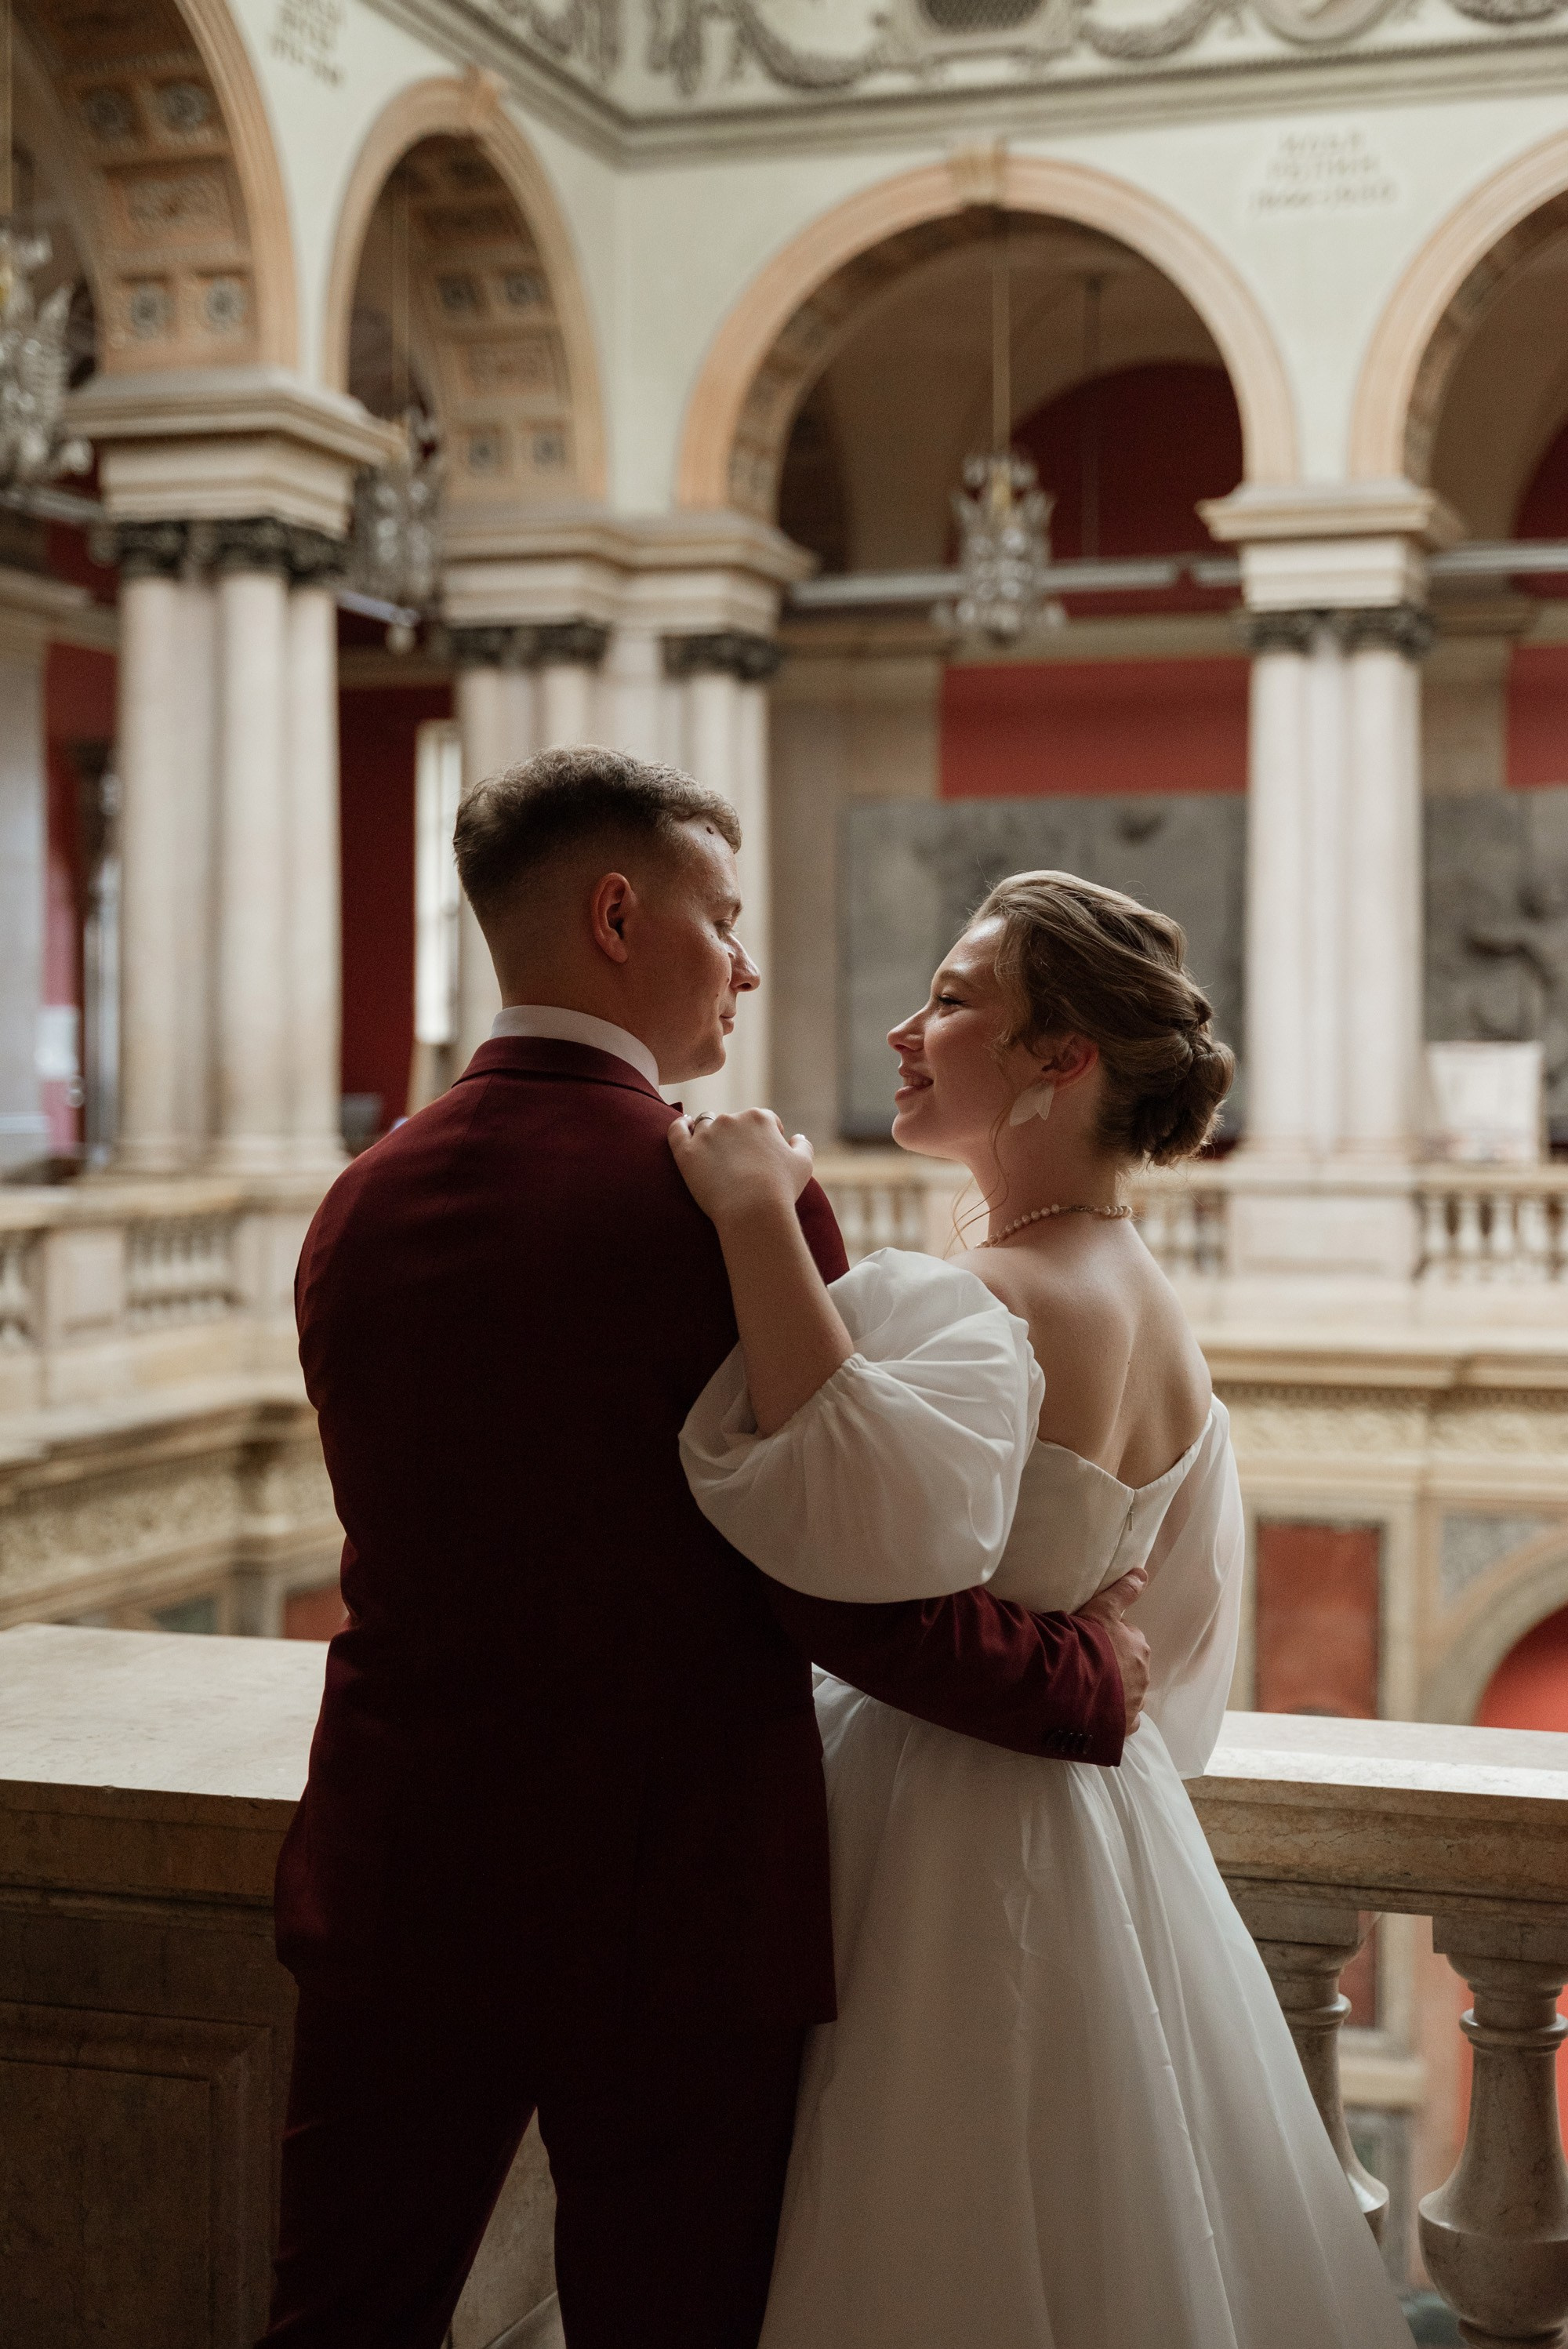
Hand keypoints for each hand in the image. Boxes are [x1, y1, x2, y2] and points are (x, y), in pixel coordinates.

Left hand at [668, 1108, 815, 1228]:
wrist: (753, 1211)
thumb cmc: (781, 1189)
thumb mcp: (804, 1165)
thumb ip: (802, 1145)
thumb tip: (797, 1137)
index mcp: (760, 1118)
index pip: (764, 1120)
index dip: (767, 1136)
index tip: (766, 1155)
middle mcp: (732, 1119)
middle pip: (733, 1121)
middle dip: (737, 1136)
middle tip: (740, 1162)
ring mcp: (706, 1134)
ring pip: (704, 1123)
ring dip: (709, 1131)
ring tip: (711, 1149)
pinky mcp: (686, 1152)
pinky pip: (677, 1130)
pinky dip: (679, 1125)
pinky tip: (682, 1124)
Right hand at [1079, 1568, 1150, 1739]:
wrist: (1070, 1683)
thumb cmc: (1085, 1642)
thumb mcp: (1102, 1609)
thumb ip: (1123, 1591)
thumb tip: (1143, 1572)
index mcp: (1139, 1647)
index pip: (1128, 1639)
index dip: (1108, 1639)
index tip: (1090, 1641)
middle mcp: (1143, 1675)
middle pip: (1130, 1667)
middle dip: (1114, 1666)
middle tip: (1087, 1664)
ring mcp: (1135, 1702)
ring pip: (1128, 1693)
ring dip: (1114, 1690)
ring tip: (1088, 1689)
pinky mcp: (1124, 1725)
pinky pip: (1126, 1721)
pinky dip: (1117, 1717)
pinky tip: (1100, 1713)